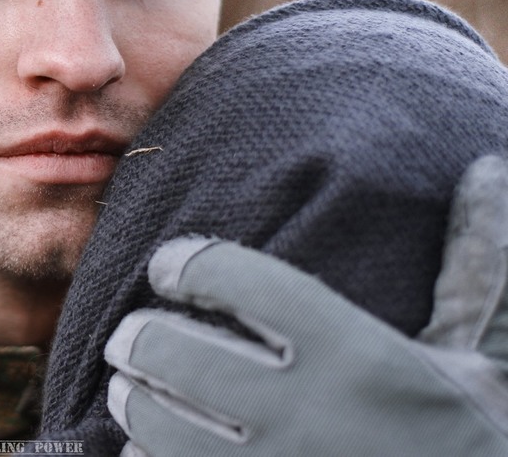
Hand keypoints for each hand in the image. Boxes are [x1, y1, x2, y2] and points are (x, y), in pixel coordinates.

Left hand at [105, 156, 507, 455]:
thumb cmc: (472, 441)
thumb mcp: (481, 359)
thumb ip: (474, 269)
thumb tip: (487, 170)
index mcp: (357, 355)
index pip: (245, 282)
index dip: (192, 263)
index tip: (169, 265)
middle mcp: (308, 412)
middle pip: (181, 353)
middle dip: (140, 336)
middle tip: (131, 331)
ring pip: (161, 424)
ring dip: (132, 398)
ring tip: (127, 385)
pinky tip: (149, 448)